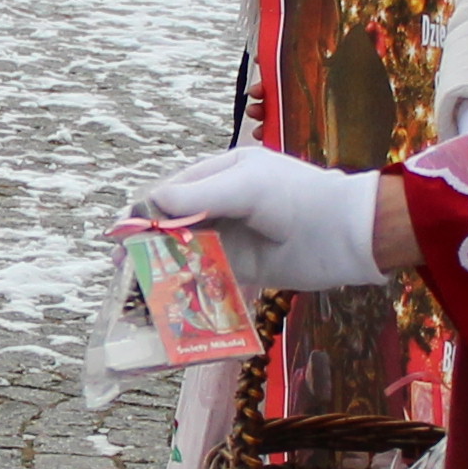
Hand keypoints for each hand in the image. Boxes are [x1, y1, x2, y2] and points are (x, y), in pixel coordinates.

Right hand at [143, 147, 394, 293]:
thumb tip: (151, 202)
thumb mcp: (246, 186)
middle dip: (146, 241)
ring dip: (161, 265)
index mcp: (222, 172)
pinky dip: (184, 284)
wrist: (345, 236)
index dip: (144, 210)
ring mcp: (231, 236)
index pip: (171, 190)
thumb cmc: (298, 199)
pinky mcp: (241, 267)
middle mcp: (222, 203)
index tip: (123, 233)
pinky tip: (166, 296)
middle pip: (172, 222)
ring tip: (137, 285)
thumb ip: (198, 195)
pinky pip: (204, 274)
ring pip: (184, 250)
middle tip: (122, 263)